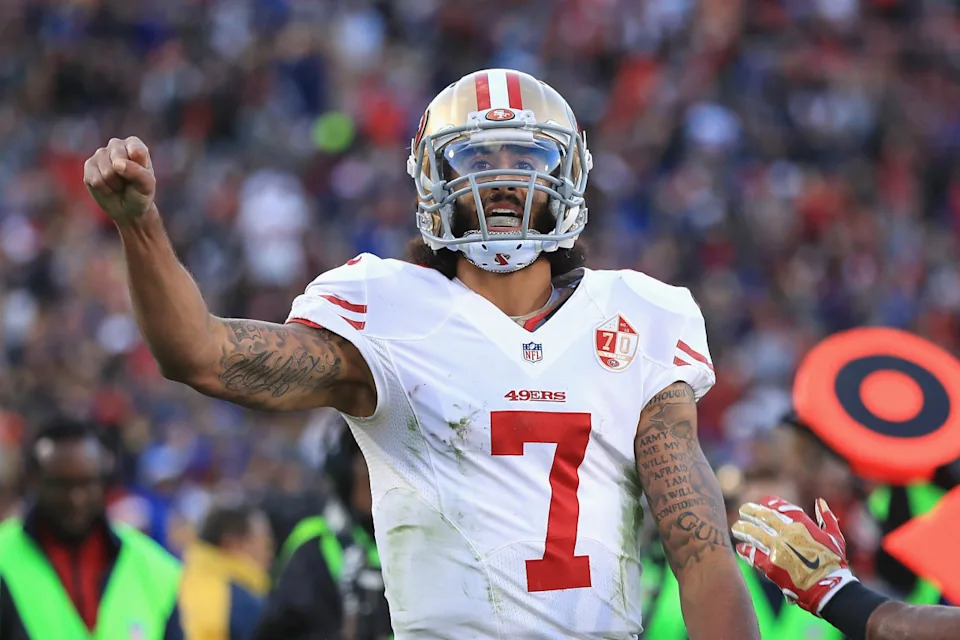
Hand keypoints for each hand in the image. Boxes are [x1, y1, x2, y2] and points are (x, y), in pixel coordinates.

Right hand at [83, 136, 155, 224]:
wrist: (127, 209)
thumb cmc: (140, 193)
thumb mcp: (147, 186)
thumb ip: (137, 172)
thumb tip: (117, 164)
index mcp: (134, 144)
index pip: (136, 150)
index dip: (138, 167)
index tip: (142, 175)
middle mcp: (116, 145)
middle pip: (118, 159)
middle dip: (125, 177)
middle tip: (128, 182)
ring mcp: (100, 154)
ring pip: (107, 172)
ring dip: (115, 185)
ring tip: (119, 185)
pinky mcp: (88, 166)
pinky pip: (95, 180)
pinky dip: (104, 189)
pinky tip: (108, 187)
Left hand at [732, 495, 856, 614]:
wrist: (829, 588)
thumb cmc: (834, 563)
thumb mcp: (835, 537)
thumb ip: (826, 518)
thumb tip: (820, 501)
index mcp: (802, 525)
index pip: (782, 508)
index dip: (770, 503)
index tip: (763, 501)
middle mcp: (787, 534)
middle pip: (764, 518)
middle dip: (751, 512)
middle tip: (743, 510)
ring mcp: (777, 549)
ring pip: (755, 534)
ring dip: (744, 529)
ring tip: (736, 528)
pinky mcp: (771, 565)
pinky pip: (754, 555)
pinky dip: (746, 551)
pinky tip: (740, 548)